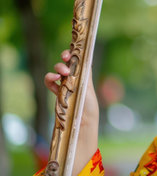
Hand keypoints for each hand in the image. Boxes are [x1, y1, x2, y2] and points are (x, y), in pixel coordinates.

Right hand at [44, 49, 98, 175]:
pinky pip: (50, 82)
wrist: (81, 124)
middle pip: (68, 63)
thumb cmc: (89, 108)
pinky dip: (50, 78)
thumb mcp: (88, 89)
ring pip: (58, 71)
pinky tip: (54, 79)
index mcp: (85, 77)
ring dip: (58, 67)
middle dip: (65, 57)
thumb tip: (85, 59)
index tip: (73, 51)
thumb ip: (84, 75)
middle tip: (66, 58)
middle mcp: (75, 80)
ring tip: (62, 73)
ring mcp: (65, 86)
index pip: (79, 62)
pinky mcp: (57, 94)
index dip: (75, 54)